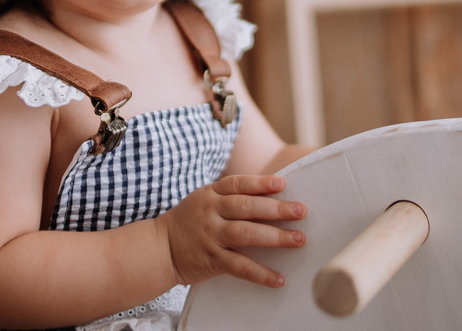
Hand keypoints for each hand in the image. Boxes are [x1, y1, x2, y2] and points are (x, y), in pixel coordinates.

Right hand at [155, 174, 305, 287]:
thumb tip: (270, 197)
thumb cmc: (189, 221)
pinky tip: (279, 278)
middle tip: (301, 211)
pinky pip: (240, 267)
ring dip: (275, 237)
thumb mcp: (204, 200)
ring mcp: (211, 236)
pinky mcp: (212, 260)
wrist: (160, 248)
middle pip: (247, 207)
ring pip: (246, 234)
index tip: (283, 184)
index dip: (261, 183)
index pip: (238, 184)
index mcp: (210, 194)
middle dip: (277, 209)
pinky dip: (261, 273)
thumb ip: (230, 198)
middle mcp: (211, 212)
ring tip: (298, 239)